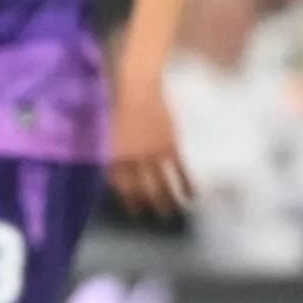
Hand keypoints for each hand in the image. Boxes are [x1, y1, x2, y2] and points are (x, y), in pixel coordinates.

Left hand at [109, 61, 190, 216]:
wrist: (139, 85)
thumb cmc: (120, 102)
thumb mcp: (110, 129)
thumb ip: (113, 150)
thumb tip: (116, 167)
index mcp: (115, 155)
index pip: (122, 185)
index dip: (129, 199)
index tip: (134, 210)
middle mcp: (133, 159)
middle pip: (141, 189)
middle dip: (148, 205)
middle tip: (153, 217)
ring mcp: (153, 154)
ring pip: (162, 184)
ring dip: (168, 201)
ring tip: (173, 213)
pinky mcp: (171, 146)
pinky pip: (180, 170)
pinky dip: (187, 184)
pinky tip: (192, 195)